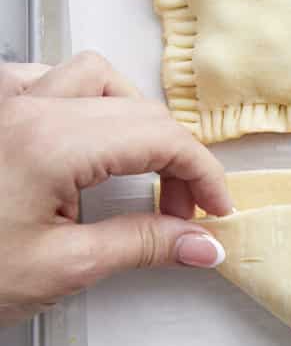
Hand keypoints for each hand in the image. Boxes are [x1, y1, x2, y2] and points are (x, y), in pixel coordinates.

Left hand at [0, 52, 233, 327]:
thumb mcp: (60, 268)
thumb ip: (143, 245)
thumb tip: (200, 244)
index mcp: (47, 142)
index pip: (160, 136)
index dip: (203, 174)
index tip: (214, 210)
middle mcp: (22, 107)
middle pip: (135, 106)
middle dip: (173, 157)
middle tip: (179, 212)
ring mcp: (0, 104)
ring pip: (93, 77)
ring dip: (130, 119)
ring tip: (134, 169)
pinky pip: (45, 80)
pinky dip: (80, 104)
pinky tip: (81, 144)